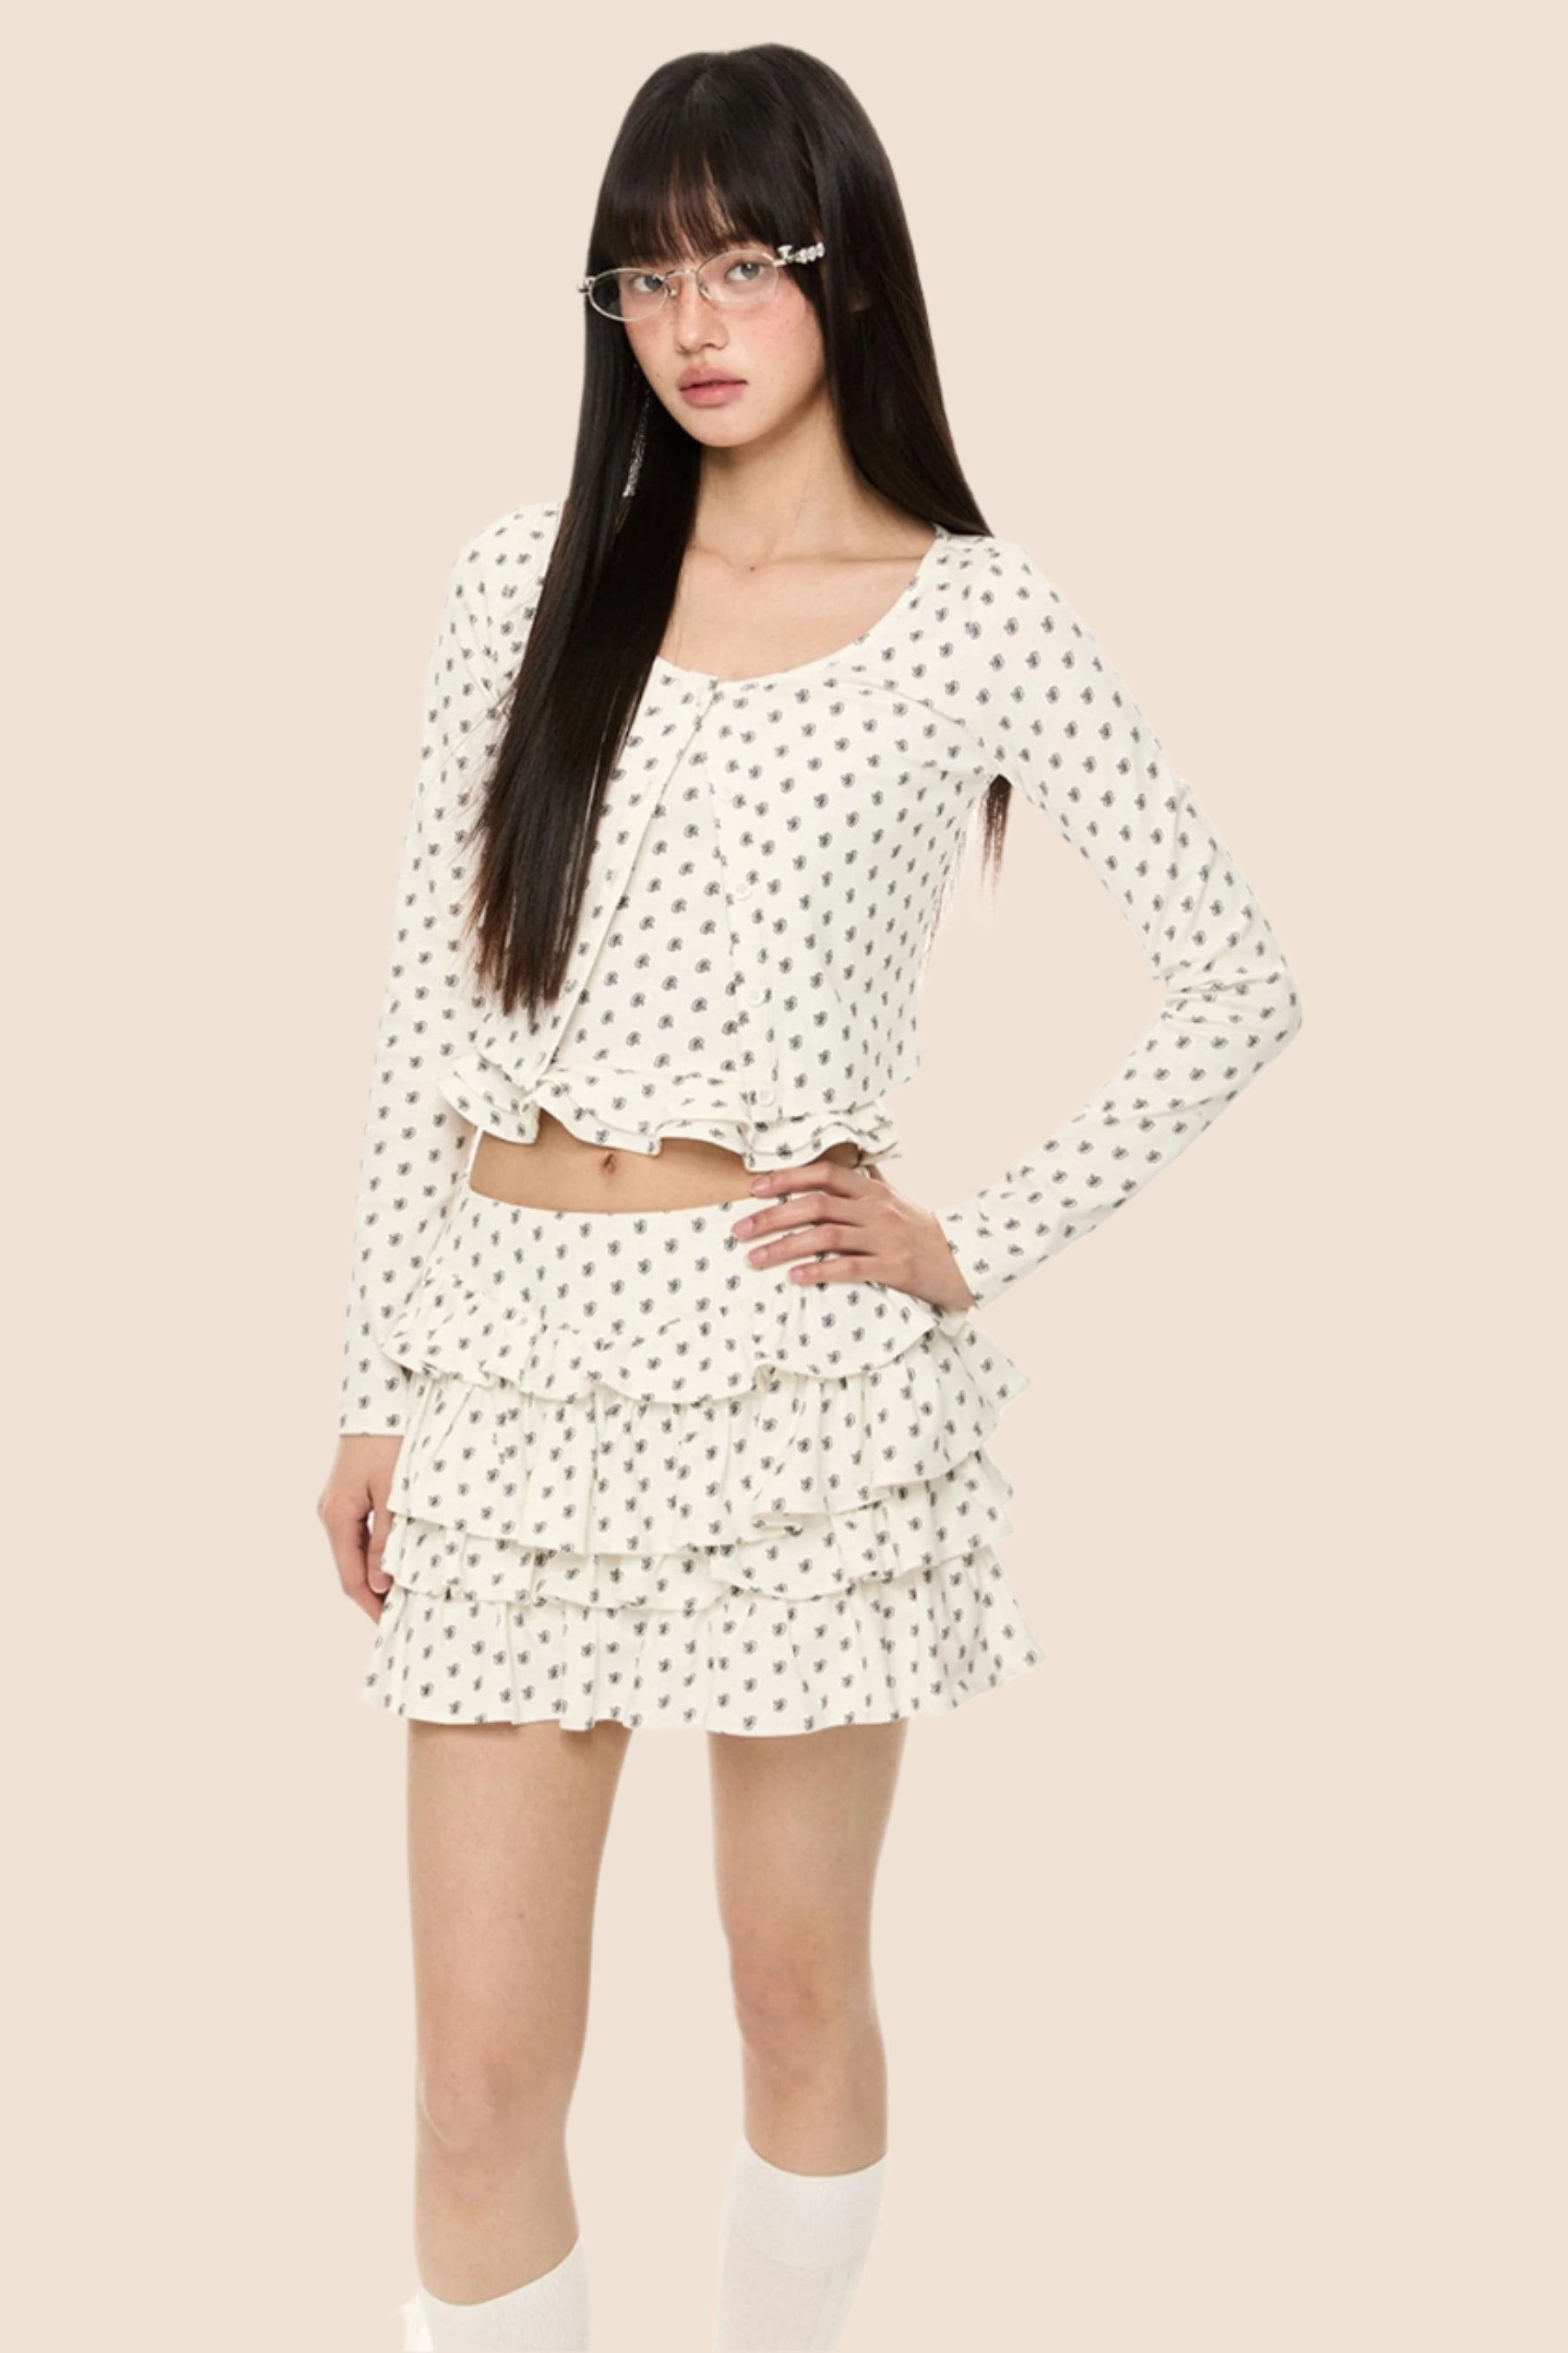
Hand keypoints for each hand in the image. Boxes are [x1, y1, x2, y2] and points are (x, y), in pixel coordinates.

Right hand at [318, 1434, 403, 1620]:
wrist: (375, 1401)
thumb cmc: (387, 1443)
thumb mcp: (393, 1495)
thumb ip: (387, 1541)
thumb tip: (380, 1585)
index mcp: (337, 1517)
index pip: (351, 1578)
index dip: (371, 1606)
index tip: (392, 1626)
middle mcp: (329, 1514)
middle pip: (350, 1568)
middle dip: (375, 1594)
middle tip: (404, 1615)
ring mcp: (335, 1505)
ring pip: (353, 1552)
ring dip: (376, 1573)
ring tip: (404, 1593)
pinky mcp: (346, 1496)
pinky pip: (357, 1534)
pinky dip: (375, 1553)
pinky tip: (395, 1559)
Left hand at [730, 1158, 977, 1318]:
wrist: (967, 1260)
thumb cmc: (925, 1232)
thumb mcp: (898, 1201)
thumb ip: (872, 1183)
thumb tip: (855, 1162)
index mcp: (873, 1191)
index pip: (823, 1174)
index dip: (787, 1179)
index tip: (754, 1188)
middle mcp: (876, 1210)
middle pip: (816, 1205)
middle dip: (772, 1217)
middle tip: (739, 1231)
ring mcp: (885, 1238)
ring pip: (825, 1237)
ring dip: (784, 1248)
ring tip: (754, 1259)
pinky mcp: (893, 1268)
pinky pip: (849, 1268)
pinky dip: (819, 1272)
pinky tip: (795, 1278)